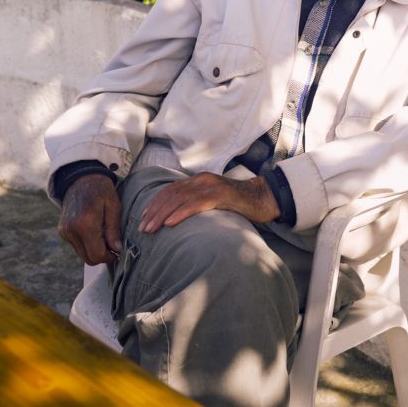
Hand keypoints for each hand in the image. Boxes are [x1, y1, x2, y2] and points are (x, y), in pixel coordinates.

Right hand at [57, 174, 122, 264]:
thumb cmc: (101, 190)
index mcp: (85, 224)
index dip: (109, 257)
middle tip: (113, 245)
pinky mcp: (62, 231)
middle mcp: (71, 230)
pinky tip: (95, 231)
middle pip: (88, 258)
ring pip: (82, 254)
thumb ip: (114, 230)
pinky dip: (87, 244)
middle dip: (102, 255)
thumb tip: (117, 250)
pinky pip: (77, 246)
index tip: (118, 252)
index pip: (96, 255)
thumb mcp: (113, 206)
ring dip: (94, 249)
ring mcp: (64, 232)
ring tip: (104, 234)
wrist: (81, 178)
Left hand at [139, 173, 279, 233]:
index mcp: (198, 180)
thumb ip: (198, 204)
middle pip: (171, 195)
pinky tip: (170, 223)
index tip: (143, 218)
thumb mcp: (213, 201)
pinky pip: (196, 204)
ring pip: (180, 199)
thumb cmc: (239, 204)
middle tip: (143, 228)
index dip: (155, 204)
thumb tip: (178, 219)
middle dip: (154, 212)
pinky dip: (181, 213)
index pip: (170, 190)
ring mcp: (212, 186)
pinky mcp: (221, 195)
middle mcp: (202, 180)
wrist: (264, 198)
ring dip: (162, 215)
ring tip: (151, 228)